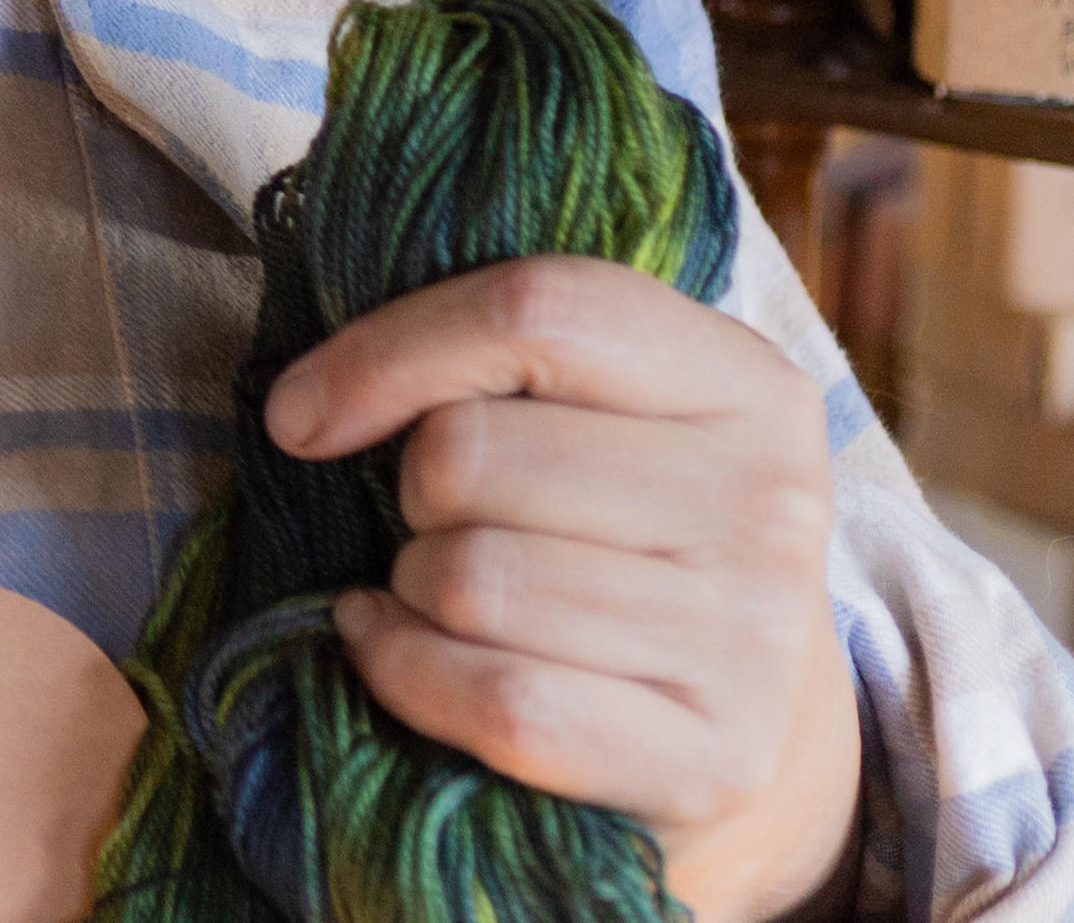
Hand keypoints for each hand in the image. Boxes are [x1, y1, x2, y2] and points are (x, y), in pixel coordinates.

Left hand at [262, 256, 862, 922]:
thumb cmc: (620, 532)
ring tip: (440, 591)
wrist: (745, 717)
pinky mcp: (714, 761)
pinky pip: (501, 702)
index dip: (386, 352)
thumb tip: (304, 411)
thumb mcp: (593, 411)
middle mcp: (771, 503)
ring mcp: (752, 641)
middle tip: (437, 523)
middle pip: (471, 454)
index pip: (535, 311)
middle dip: (411, 492)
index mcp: (745, 382)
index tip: (303, 413)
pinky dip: (409, 672)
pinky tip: (398, 648)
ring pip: (471, 581)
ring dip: (411, 588)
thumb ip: (484, 357)